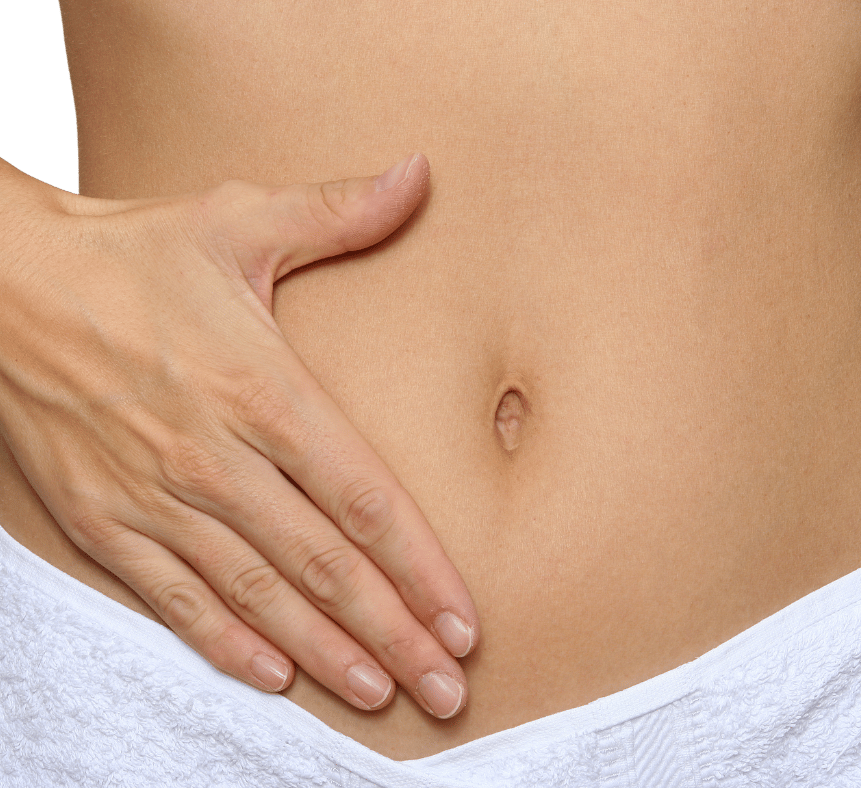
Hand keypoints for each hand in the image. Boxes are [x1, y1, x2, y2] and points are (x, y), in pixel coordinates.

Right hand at [0, 154, 477, 718]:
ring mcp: (157, 497)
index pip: (363, 500)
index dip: (420, 568)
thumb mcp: (239, 221)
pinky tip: (275, 677)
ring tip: (382, 696)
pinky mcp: (104, 521)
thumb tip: (422, 172)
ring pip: (258, 595)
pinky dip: (226, 643)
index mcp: (262, 390)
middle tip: (447, 692)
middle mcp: (216, 457)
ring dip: (326, 653)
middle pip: (324, 565)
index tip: (464, 623)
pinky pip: (175, 597)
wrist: (6, 284)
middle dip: (393, 634)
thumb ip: (338, 211)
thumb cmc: (135, 254)